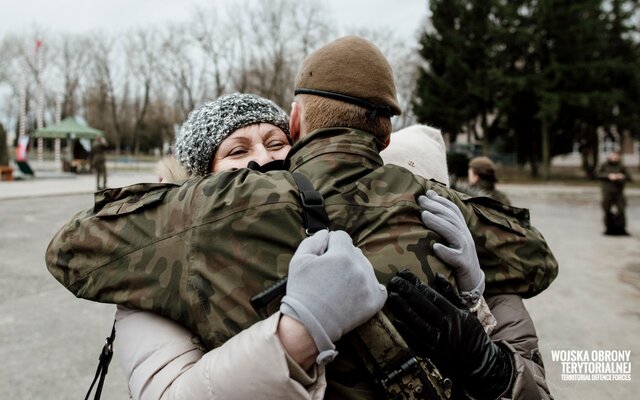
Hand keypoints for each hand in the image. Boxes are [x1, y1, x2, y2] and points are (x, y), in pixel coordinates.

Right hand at [280, 230, 386, 364]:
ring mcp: (369, 285)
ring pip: (365, 267)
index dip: (331, 244)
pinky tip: (357, 291)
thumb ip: (313, 241)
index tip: (324, 257)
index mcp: (342, 255)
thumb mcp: (298, 260)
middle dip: (343, 257)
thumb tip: (326, 233)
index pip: (342, 237)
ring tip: (340, 286)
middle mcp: (359, 267)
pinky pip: (378, 287)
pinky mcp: (374, 302)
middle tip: (330, 273)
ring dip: (355, 271)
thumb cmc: (302, 292)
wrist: (309, 325)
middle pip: (355, 251)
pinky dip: (369, 287)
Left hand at [387, 271, 512, 398]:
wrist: (478, 362)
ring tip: (392, 295)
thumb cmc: (471, 333)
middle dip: (406, 291)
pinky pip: (415, 340)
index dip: (416, 284)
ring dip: (402, 307)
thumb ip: (450, 293)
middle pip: (422, 306)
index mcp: (453, 313)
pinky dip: (405, 330)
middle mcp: (444, 326)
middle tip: (394, 281)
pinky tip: (395, 319)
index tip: (404, 274)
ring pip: (416, 321)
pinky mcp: (431, 353)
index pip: (431, 295)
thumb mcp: (465, 311)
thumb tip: (437, 275)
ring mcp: (437, 341)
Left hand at [418, 190, 483, 304]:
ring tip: (424, 216)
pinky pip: (455, 258)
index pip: (454, 211)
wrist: (472, 284)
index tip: (427, 194)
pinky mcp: (463, 266)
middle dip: (436, 207)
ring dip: (438, 224)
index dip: (441, 201)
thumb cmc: (457, 261)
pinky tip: (435, 247)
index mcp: (462, 231)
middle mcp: (465, 238)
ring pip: (453, 234)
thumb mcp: (452, 242)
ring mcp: (465, 251)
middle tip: (420, 201)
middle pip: (452, 219)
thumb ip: (444, 228)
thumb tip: (426, 211)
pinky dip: (446, 252)